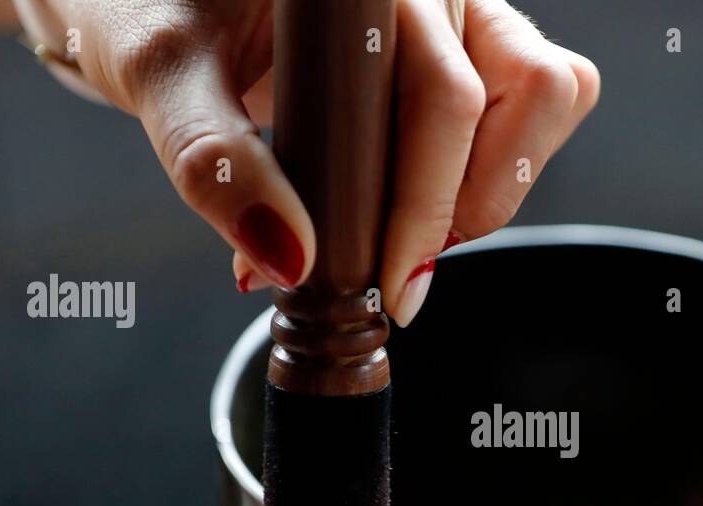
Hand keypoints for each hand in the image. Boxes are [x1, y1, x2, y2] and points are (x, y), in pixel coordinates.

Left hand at [26, 0, 597, 322]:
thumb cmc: (155, 12)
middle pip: (517, 95)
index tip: (390, 282)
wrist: (159, 0)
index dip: (427, 199)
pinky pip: (541, 100)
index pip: (444, 89)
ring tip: (409, 237)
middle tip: (390, 280)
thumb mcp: (161, 77)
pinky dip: (496, 171)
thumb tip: (291, 258)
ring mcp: (459, 6)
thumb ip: (215, 162)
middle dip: (455, 211)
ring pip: (547, 94)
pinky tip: (422, 204)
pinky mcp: (472, 41)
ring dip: (491, 188)